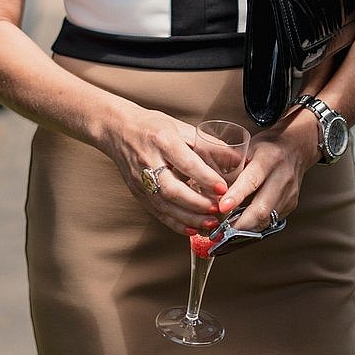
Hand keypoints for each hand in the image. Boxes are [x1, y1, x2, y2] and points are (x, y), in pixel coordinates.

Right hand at [102, 106, 229, 235]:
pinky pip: (157, 212)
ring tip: (210, 222)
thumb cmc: (151, 126)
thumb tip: (237, 158)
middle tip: (218, 209)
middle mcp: (148, 161)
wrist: (117, 129)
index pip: (186, 162)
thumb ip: (208, 144)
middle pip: (172, 189)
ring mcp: (140, 179)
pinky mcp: (137, 192)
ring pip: (164, 205)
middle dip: (197, 203)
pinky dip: (175, 223)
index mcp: (162, 140)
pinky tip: (191, 228)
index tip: (222, 188)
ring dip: (189, 217)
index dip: (205, 177)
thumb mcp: (180, 127)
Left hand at [219, 116, 318, 230]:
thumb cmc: (266, 147)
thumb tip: (210, 186)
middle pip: (262, 208)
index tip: (222, 208)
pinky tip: (240, 230)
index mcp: (269, 158)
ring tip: (226, 236)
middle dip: (240, 224)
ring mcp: (289, 193)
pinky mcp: (291, 205)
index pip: (252, 180)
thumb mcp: (248, 147)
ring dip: (245, 230)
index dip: (236, 196)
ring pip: (267, 219)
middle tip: (220, 232)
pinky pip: (271, 221)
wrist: (296, 147)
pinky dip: (254, 228)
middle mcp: (283, 177)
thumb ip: (232, 165)